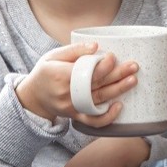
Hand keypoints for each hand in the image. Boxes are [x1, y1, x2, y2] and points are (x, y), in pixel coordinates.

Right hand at [15, 42, 138, 127]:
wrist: (32, 98)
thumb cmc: (45, 72)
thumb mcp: (53, 56)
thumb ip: (74, 50)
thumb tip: (96, 45)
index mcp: (61, 75)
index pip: (86, 71)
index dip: (102, 65)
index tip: (114, 56)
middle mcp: (67, 93)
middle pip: (96, 84)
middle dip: (117, 75)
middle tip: (134, 67)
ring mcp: (71, 107)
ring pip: (98, 100)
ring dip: (118, 91)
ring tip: (132, 80)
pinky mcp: (75, 116)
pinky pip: (92, 121)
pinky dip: (107, 117)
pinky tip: (119, 107)